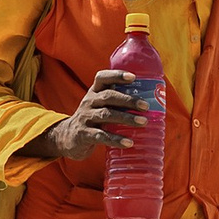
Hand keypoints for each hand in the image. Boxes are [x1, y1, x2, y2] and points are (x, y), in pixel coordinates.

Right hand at [19, 69, 160, 160]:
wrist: (67, 137)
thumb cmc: (92, 119)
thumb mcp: (99, 106)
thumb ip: (117, 102)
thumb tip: (151, 104)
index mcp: (94, 92)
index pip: (102, 78)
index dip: (117, 75)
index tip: (133, 77)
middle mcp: (88, 102)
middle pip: (108, 96)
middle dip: (128, 100)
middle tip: (145, 106)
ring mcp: (85, 118)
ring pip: (106, 115)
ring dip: (126, 118)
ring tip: (143, 122)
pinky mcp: (83, 135)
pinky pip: (101, 136)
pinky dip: (116, 139)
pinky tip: (129, 142)